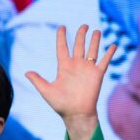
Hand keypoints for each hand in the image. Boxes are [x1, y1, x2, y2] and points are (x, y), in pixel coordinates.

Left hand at [25, 25, 116, 139]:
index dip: (61, 37)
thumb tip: (26, 73)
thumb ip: (37, 80)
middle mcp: (76, 66)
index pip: (62, 48)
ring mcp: (87, 69)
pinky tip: (113, 45)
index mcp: (64, 67)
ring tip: (96, 31)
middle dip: (81, 35)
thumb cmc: (60, 104)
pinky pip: (104, 61)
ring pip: (92, 50)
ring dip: (95, 40)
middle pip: (79, 46)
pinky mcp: (97, 74)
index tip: (62, 27)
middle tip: (84, 25)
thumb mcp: (46, 91)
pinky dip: (109, 53)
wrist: (76, 114)